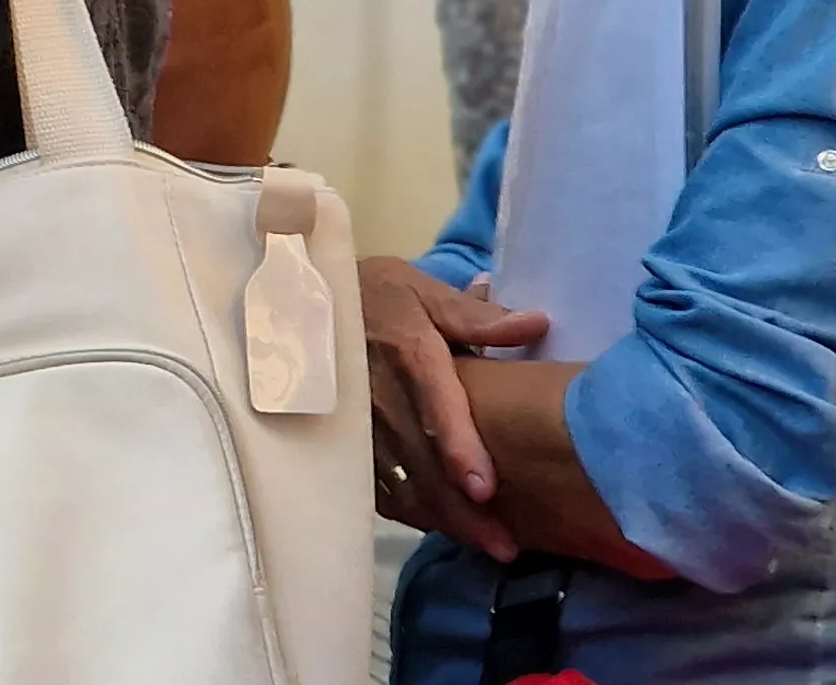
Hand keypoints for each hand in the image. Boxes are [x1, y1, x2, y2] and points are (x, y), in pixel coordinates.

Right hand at [361, 256, 546, 561]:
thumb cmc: (372, 295)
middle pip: (422, 459)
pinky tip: (436, 524)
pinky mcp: (340, 441)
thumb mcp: (418, 289)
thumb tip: (536, 324)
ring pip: (398, 480)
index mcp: (407, 353)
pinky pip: (372, 483)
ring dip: (439, 517)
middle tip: (504, 546)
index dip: (457, 448)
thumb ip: (474, 315)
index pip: (435, 406)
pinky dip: (405, 510)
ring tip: (480, 544)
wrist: (299, 301)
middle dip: (461, 508)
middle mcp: (379, 394)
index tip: (484, 489)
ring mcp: (354, 424)